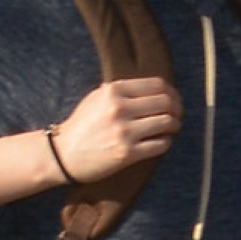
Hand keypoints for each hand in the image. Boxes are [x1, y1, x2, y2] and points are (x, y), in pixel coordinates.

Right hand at [52, 77, 180, 187]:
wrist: (63, 155)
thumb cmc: (82, 126)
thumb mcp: (95, 98)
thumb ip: (119, 90)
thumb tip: (151, 88)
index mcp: (113, 91)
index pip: (156, 85)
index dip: (171, 92)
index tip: (173, 99)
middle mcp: (119, 109)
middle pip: (165, 102)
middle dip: (177, 109)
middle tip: (177, 114)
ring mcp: (124, 132)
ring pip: (167, 123)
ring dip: (174, 125)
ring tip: (171, 128)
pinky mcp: (127, 153)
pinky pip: (161, 145)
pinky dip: (165, 142)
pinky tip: (160, 141)